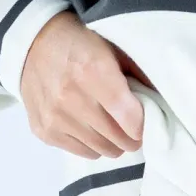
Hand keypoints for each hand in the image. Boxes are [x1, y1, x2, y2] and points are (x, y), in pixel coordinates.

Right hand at [18, 10, 155, 157]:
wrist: (33, 45)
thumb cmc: (81, 42)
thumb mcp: (114, 46)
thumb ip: (139, 73)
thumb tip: (163, 101)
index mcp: (93, 72)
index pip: (130, 119)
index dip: (144, 125)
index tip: (147, 119)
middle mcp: (71, 98)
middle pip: (118, 139)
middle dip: (132, 136)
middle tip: (134, 125)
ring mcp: (54, 117)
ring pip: (102, 150)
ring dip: (114, 142)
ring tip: (114, 125)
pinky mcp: (44, 131)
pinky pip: (82, 152)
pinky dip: (93, 144)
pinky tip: (92, 126)